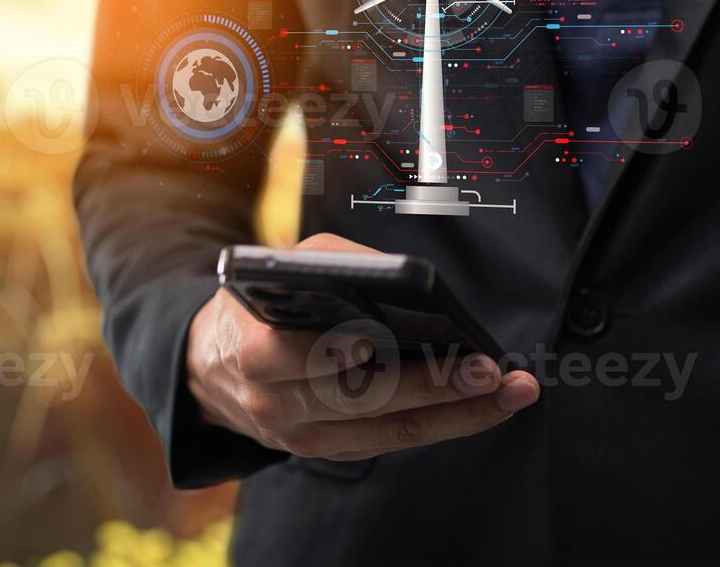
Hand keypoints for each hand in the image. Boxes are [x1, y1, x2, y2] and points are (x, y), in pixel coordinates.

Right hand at [185, 233, 539, 460]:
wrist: (210, 367)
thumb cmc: (260, 304)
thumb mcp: (283, 267)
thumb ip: (334, 266)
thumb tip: (406, 281)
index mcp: (251, 348)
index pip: (292, 353)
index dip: (335, 349)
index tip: (380, 341)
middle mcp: (272, 401)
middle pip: (359, 398)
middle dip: (431, 385)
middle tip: (490, 371)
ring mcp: (298, 436)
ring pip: (386, 430)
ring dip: (456, 414)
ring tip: (509, 393)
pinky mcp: (323, 452)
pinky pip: (388, 441)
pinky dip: (439, 424)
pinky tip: (481, 407)